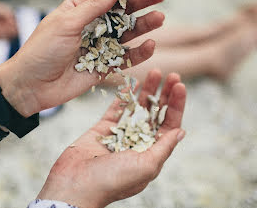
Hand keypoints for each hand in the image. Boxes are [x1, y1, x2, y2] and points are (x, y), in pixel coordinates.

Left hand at [0, 0, 167, 115]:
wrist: (31, 85)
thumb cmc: (42, 50)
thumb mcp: (66, 23)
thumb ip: (94, 7)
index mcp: (81, 6)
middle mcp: (93, 23)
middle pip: (124, 7)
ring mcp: (100, 44)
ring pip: (128, 31)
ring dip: (145, 24)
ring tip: (159, 18)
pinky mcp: (104, 65)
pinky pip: (126, 57)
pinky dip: (139, 52)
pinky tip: (150, 45)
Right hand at [37, 70, 186, 207]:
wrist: (75, 184)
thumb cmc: (112, 181)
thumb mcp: (146, 166)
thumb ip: (163, 147)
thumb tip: (181, 131)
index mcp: (151, 153)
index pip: (169, 125)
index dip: (176, 106)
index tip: (180, 86)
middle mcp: (138, 142)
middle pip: (156, 113)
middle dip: (165, 94)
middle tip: (172, 75)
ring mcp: (120, 134)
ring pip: (138, 108)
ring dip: (147, 91)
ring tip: (155, 72)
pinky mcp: (102, 128)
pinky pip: (116, 108)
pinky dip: (124, 95)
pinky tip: (133, 81)